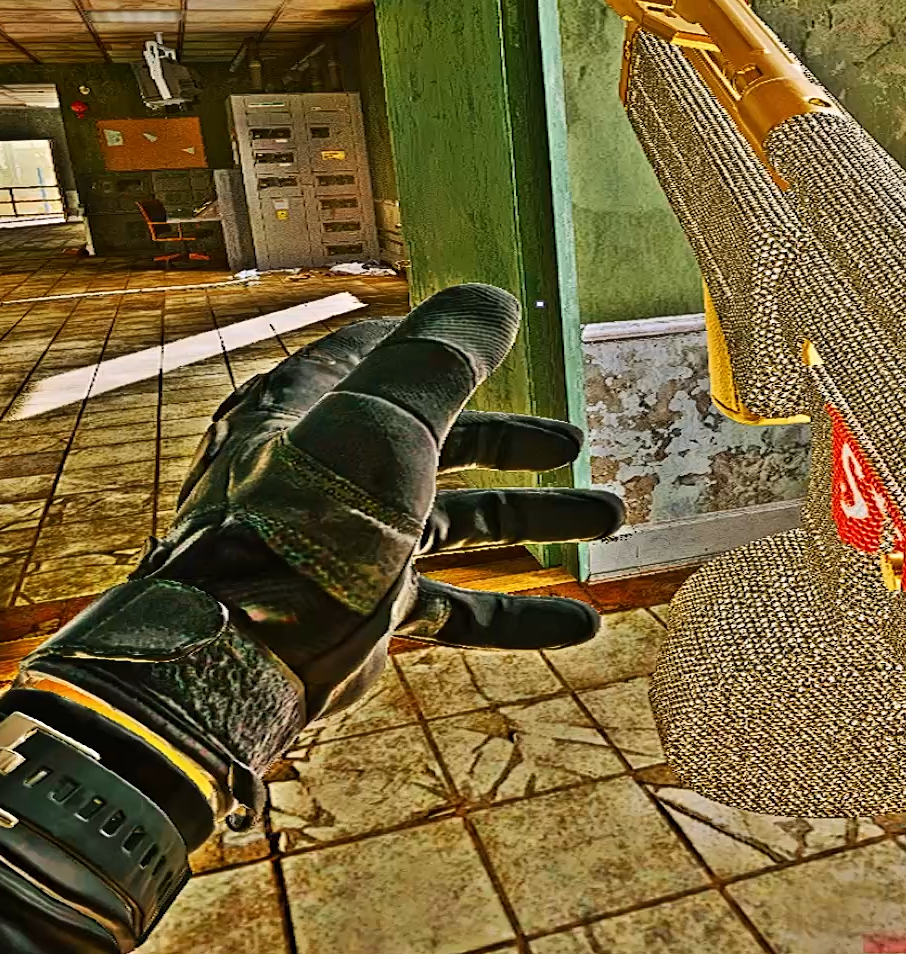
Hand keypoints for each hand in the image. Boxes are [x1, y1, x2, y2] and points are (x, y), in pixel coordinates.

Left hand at [144, 280, 625, 717]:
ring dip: (534, 521)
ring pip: (458, 522)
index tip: (495, 340)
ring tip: (612, 515)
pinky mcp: (368, 611)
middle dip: (513, 443)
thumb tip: (497, 298)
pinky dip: (517, 614)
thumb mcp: (384, 421)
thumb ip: (444, 360)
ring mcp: (351, 543)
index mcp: (315, 406)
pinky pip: (456, 607)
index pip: (377, 356)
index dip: (439, 348)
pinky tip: (580, 626)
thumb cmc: (308, 519)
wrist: (245, 654)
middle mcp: (330, 469)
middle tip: (574, 443)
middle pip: (436, 440)